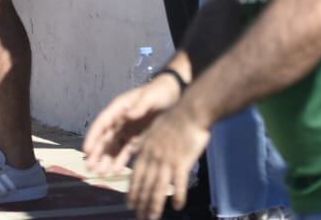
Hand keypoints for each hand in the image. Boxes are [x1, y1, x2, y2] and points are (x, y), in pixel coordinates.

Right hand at [82, 75, 181, 175]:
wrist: (174, 95)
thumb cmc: (160, 92)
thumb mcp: (151, 97)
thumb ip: (140, 106)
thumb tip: (128, 115)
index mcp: (119, 107)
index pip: (102, 123)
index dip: (93, 137)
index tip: (87, 150)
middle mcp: (120, 120)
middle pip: (105, 138)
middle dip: (97, 153)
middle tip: (91, 168)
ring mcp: (128, 130)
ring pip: (113, 146)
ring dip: (107, 159)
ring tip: (102, 173)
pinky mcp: (137, 138)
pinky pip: (126, 150)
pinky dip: (121, 160)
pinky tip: (116, 170)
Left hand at [125, 105, 211, 219]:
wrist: (190, 111)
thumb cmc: (175, 118)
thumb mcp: (154, 129)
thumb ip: (149, 144)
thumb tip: (144, 154)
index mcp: (146, 149)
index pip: (136, 175)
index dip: (133, 191)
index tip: (130, 204)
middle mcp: (154, 157)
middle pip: (146, 185)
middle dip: (142, 203)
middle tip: (140, 217)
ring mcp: (167, 160)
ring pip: (159, 187)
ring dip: (155, 205)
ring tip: (152, 218)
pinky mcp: (182, 161)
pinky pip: (179, 182)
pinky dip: (178, 195)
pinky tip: (177, 206)